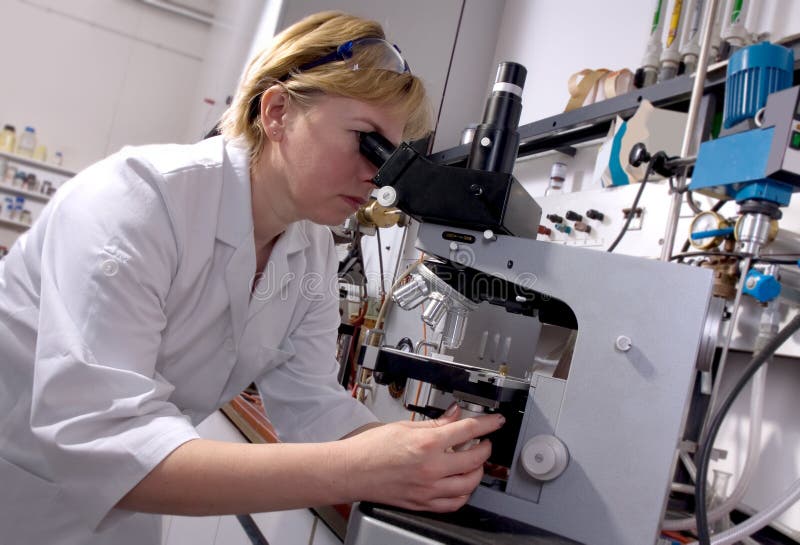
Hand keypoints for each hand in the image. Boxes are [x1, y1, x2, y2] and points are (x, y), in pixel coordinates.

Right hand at [339, 404, 504, 511]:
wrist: (351, 471)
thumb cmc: (370, 449)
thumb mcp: (405, 426)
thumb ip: (434, 423)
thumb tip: (453, 415)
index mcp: (426, 444)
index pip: (468, 430)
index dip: (488, 423)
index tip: (496, 421)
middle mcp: (431, 468)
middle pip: (475, 458)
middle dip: (485, 447)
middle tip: (483, 440)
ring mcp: (428, 489)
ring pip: (469, 484)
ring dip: (477, 471)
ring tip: (474, 461)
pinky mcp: (422, 504)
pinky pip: (454, 503)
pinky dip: (464, 493)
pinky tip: (461, 484)